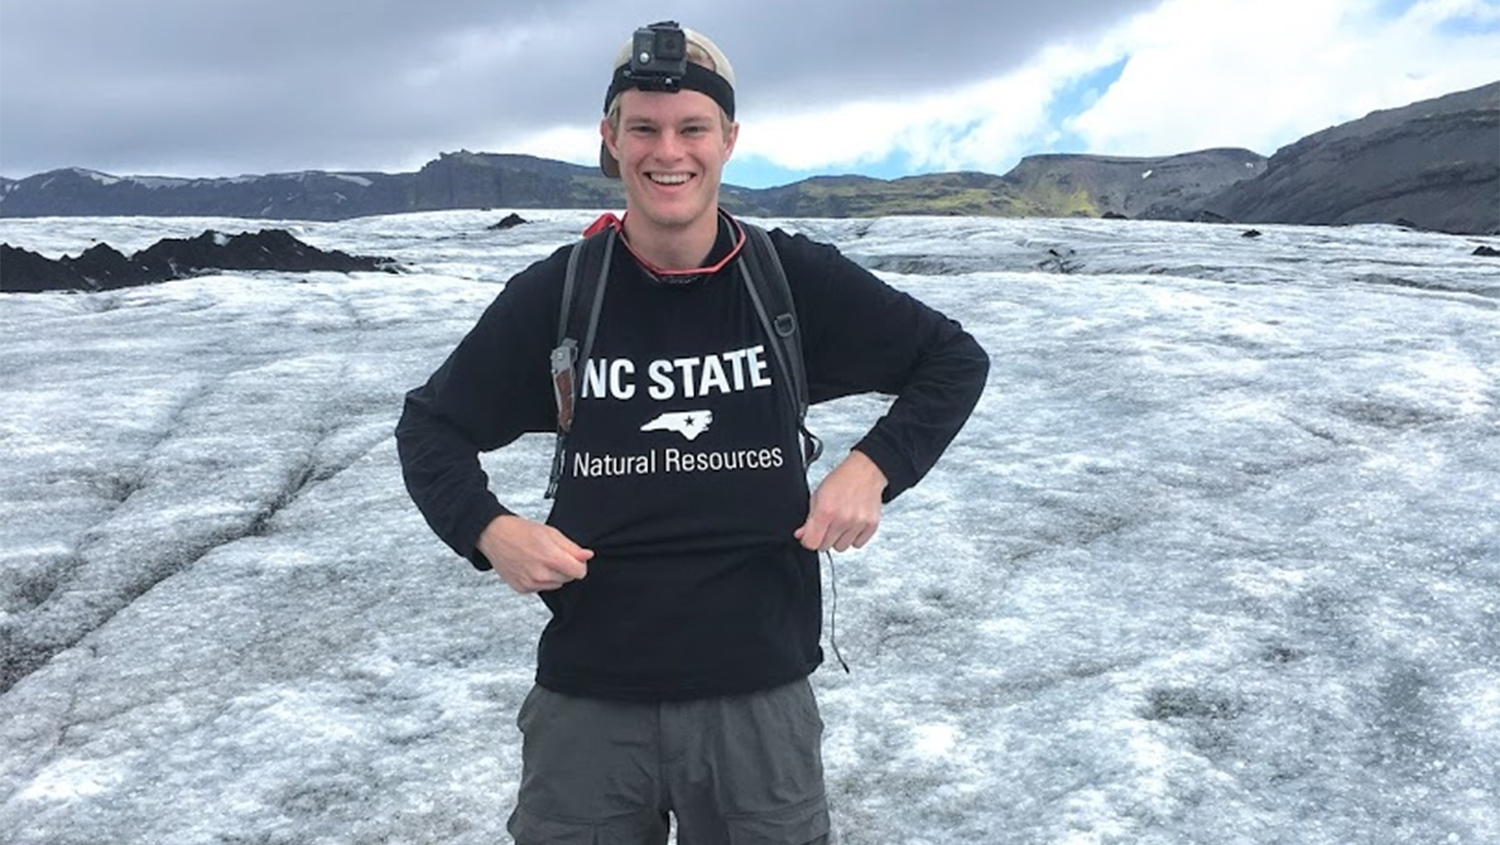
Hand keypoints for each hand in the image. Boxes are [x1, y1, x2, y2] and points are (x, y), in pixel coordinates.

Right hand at [476, 515, 593, 593]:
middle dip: (565, 568)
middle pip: (568, 579)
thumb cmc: (521, 531)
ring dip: (553, 574)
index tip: (574, 559)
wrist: (494, 536)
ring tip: (540, 559)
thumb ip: (571, 547)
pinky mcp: (522, 588)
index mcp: (550, 558)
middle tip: (552, 554)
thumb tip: (587, 556)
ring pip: (556, 584)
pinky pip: (542, 588)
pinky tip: (531, 566)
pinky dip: (540, 579)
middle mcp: (540, 574)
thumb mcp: (551, 533)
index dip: (579, 564)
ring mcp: (530, 583)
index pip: (579, 573)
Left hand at [795, 450, 887, 551]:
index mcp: (826, 511)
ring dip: (838, 539)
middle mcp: (842, 519)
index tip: (809, 536)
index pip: (811, 543)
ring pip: (841, 548)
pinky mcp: (871, 526)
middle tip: (826, 525)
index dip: (808, 540)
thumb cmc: (841, 480)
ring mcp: (858, 524)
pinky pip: (857, 544)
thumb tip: (801, 535)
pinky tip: (851, 525)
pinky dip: (853, 538)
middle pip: (825, 547)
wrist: (865, 471)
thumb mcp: (817, 495)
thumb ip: (809, 518)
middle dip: (823, 538)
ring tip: (840, 524)